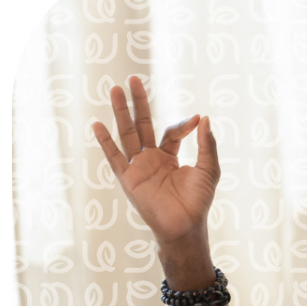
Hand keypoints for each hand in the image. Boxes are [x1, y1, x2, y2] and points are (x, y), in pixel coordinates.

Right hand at [91, 76, 219, 250]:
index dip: (183, 124)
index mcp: (169, 156)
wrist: (185, 226)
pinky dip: (106, 142)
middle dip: (138, 103)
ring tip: (115, 89)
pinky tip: (98, 125)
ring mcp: (138, 167)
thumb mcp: (208, 169)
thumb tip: (204, 118)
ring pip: (127, 134)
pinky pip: (114, 158)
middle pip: (142, 125)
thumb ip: (207, 145)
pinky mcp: (128, 178)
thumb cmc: (198, 201)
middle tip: (134, 79)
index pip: (171, 132)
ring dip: (120, 112)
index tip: (196, 121)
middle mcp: (151, 159)